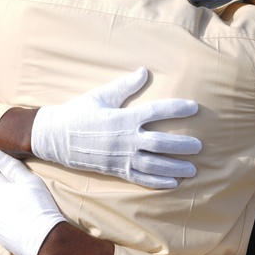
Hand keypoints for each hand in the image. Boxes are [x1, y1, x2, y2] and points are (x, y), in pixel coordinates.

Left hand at [0, 151, 65, 254]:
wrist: (44, 239)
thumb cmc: (40, 206)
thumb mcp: (30, 181)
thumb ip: (12, 166)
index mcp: (0, 189)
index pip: (1, 178)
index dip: (12, 179)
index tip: (24, 185)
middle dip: (8, 194)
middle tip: (26, 198)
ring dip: (7, 208)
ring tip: (25, 212)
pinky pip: (0, 224)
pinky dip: (8, 222)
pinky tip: (20, 224)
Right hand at [30, 67, 200, 188]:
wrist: (55, 137)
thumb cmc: (78, 113)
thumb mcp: (100, 95)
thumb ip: (125, 86)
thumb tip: (144, 71)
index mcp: (124, 118)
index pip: (157, 111)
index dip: (177, 109)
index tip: (194, 108)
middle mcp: (125, 139)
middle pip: (161, 143)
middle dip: (182, 146)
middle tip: (200, 146)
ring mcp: (121, 157)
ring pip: (154, 164)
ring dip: (175, 167)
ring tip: (193, 169)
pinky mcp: (115, 170)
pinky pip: (140, 178)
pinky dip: (157, 182)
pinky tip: (173, 183)